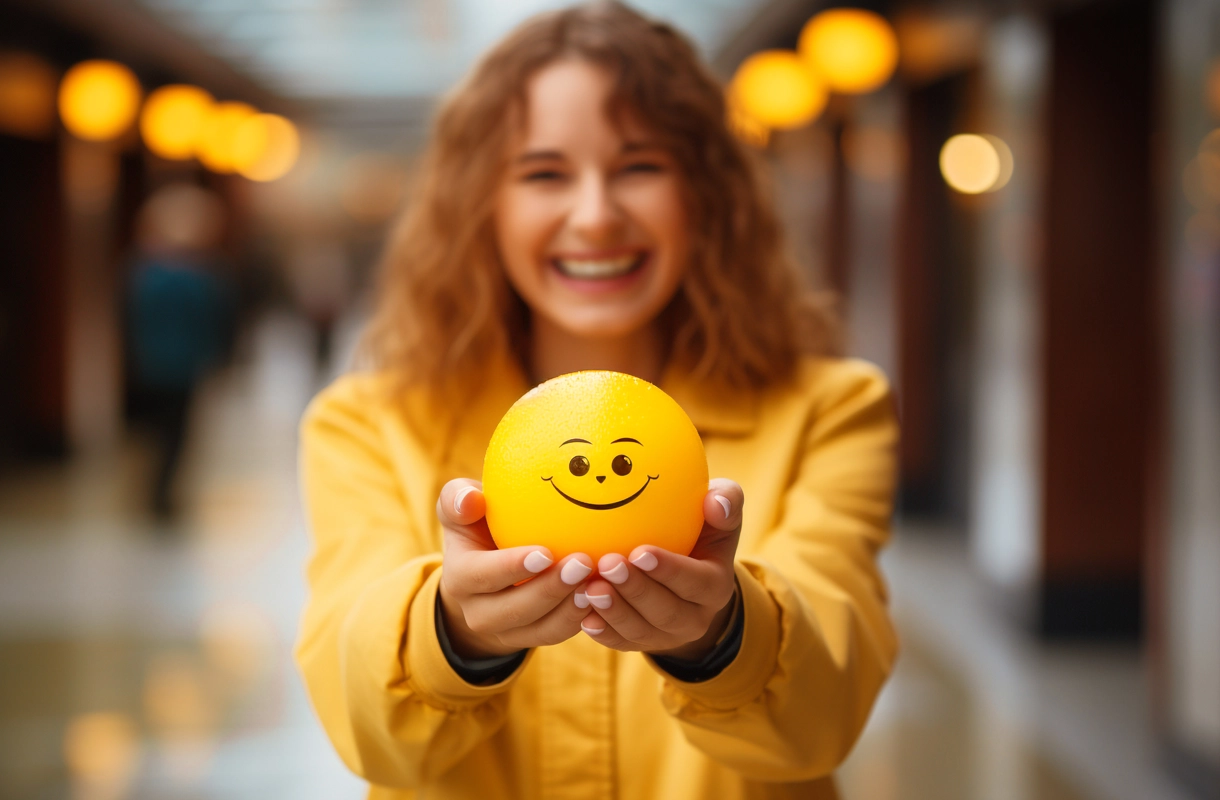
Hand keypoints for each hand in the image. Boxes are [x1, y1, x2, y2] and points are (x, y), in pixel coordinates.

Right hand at [436, 479, 594, 658]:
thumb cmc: (477, 525)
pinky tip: (603, 595)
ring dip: (570, 608)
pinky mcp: (530, 638)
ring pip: (540, 628)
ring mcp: (505, 631)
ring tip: (597, 583)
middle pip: (515, 609)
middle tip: (583, 563)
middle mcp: (478, 612)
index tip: (546, 552)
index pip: (483, 576)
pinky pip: (557, 634)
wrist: (482, 573)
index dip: (513, 567)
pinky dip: (580, 618)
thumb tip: (471, 499)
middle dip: (550, 590)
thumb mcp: (460, 508)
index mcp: (460, 578)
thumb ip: (458, 498)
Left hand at [576, 478, 742, 658]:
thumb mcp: (718, 516)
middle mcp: (696, 618)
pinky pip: (622, 643)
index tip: (639, 551)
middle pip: (666, 612)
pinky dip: (603, 632)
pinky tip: (583, 617)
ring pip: (641, 631)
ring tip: (589, 589)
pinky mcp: (642, 643)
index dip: (669, 570)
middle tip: (607, 565)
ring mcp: (668, 636)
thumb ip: (725, 501)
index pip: (696, 582)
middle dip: (635, 590)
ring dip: (614, 612)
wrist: (688, 578)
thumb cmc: (700, 532)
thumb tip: (716, 501)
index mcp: (716, 586)